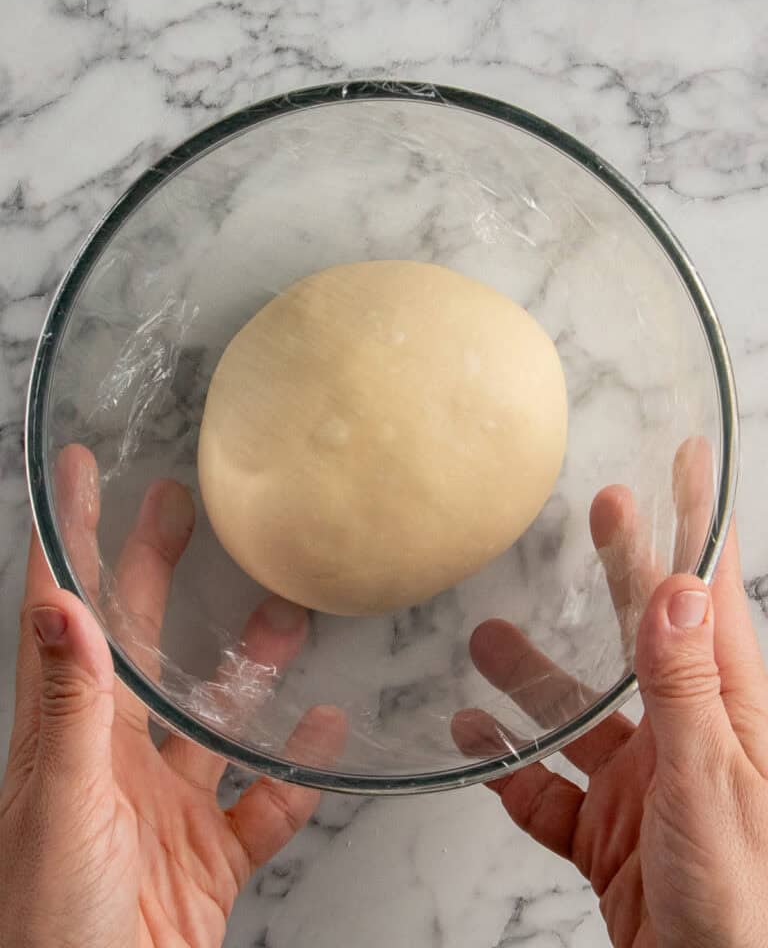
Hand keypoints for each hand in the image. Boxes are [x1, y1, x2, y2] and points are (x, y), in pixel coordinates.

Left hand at [0, 445, 345, 947]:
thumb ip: (70, 710)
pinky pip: (265, 798)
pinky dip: (297, 767)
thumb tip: (58, 607)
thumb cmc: (49, 928)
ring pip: (216, 715)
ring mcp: (165, 803)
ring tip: (285, 614)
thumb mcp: (61, 808)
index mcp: (69, 735)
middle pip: (143, 643)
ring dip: (250, 665)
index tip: (76, 474)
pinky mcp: (210, 850)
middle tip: (180, 506)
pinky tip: (325, 732)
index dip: (66, 538)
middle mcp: (115, 758)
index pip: (65, 614)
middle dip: (157, 569)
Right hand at [456, 451, 767, 946]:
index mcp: (730, 713)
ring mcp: (647, 785)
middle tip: (601, 510)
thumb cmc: (745, 909)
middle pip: (647, 635)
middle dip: (622, 569)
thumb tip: (676, 590)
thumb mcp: (712, 788)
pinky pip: (549, 787)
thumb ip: (686, 691)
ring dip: (535, 677)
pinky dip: (510, 763)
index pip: (711, 597)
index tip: (688, 462)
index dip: (700, 523)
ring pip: (583, 711)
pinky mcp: (610, 832)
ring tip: (487, 639)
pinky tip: (476, 740)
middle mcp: (689, 738)